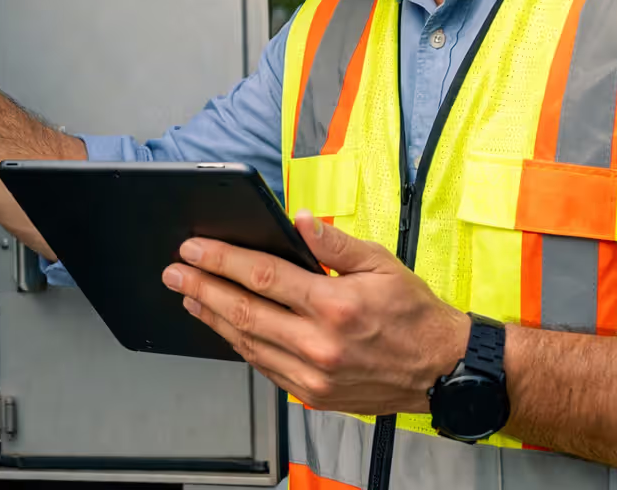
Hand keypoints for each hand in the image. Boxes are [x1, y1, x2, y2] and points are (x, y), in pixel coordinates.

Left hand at [162, 211, 468, 414]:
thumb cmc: (414, 314)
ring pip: (248, 343)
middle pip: (244, 312)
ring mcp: (314, 374)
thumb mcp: (381, 263)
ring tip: (190, 297)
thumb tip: (298, 221)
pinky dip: (240, 344)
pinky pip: (265, 367)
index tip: (193, 249)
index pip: (262, 276)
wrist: (442, 370)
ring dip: (213, 318)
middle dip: (202, 288)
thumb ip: (333, 243)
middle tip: (173, 274)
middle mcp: (321, 343)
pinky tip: (225, 327)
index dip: (221, 260)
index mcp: (335, 305)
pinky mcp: (314, 394)